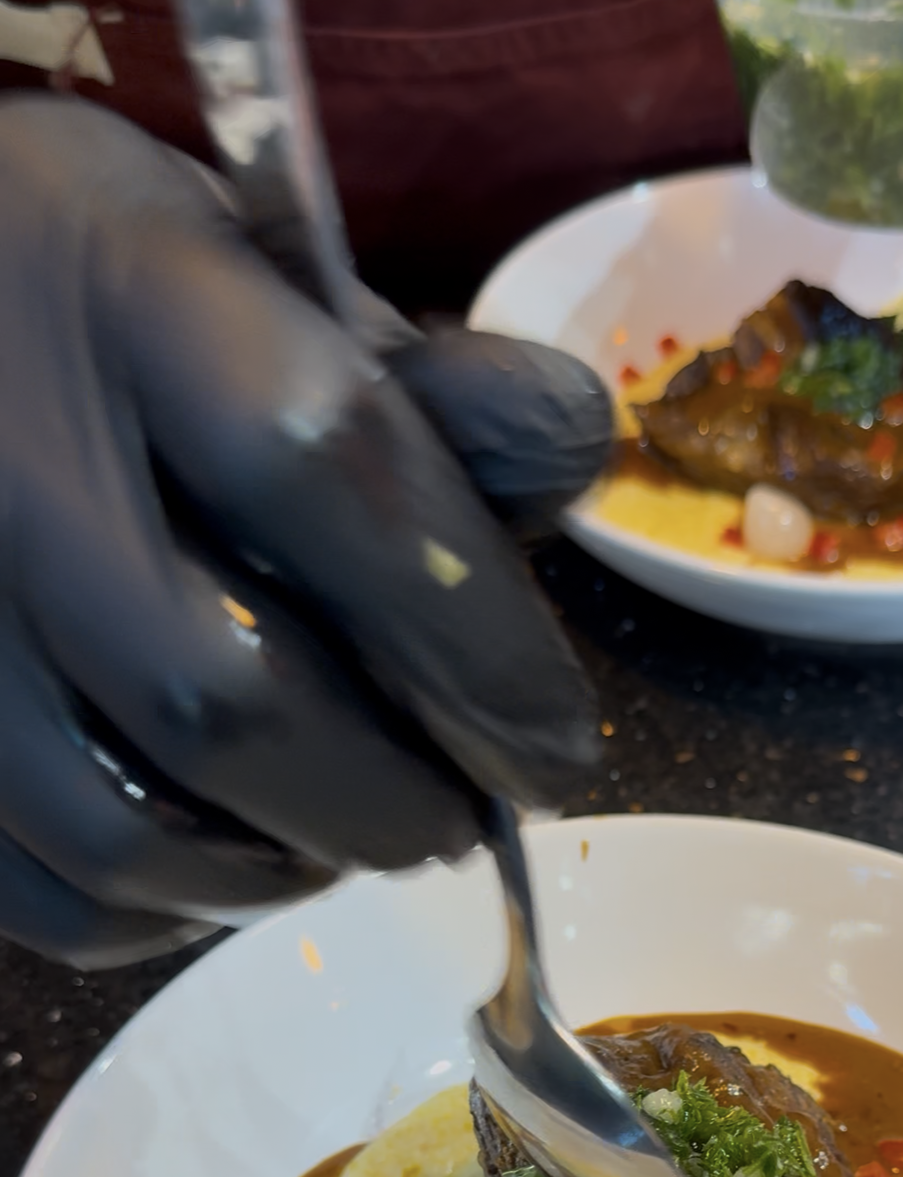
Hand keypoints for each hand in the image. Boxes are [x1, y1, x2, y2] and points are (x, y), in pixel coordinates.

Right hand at [0, 96, 609, 965]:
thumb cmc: (95, 282)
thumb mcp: (255, 260)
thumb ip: (419, 375)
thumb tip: (571, 453)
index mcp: (129, 299)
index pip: (325, 477)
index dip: (468, 640)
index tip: (557, 749)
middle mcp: (7, 466)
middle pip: (221, 699)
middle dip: (383, 795)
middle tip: (457, 812)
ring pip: (124, 832)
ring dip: (280, 872)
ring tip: (347, 834)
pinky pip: (43, 897)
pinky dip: (161, 916)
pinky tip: (222, 863)